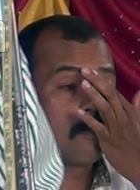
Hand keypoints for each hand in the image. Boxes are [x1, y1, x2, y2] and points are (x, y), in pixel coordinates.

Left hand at [78, 69, 139, 185]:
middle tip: (84, 70)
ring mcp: (116, 129)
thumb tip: (139, 92)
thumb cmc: (137, 143)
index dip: (103, 80)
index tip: (92, 70)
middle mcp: (124, 118)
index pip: (116, 92)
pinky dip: (89, 119)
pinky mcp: (109, 140)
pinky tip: (79, 111)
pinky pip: (98, 128)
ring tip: (83, 84)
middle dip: (98, 82)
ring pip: (105, 109)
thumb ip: (138, 106)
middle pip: (111, 96)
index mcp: (130, 113)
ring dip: (94, 96)